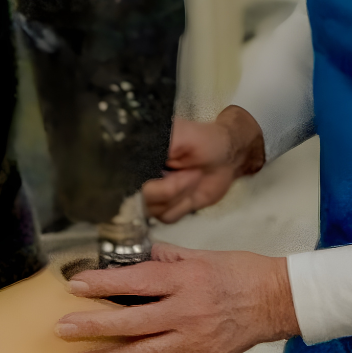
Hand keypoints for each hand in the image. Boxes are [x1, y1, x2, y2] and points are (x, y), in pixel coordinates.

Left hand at [54, 243, 299, 352]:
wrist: (277, 299)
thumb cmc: (239, 271)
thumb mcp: (200, 254)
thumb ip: (164, 257)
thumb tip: (132, 255)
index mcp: (184, 279)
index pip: (136, 281)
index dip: (103, 283)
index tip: (75, 285)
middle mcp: (186, 310)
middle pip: (133, 322)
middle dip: (94, 327)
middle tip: (62, 330)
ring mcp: (194, 338)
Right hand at [142, 107, 265, 222]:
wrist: (226, 158)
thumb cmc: (203, 141)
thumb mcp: (180, 134)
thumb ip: (156, 146)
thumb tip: (134, 156)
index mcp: (137, 156)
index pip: (124, 176)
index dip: (148, 178)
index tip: (171, 169)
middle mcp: (139, 176)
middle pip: (140, 196)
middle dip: (171, 187)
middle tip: (192, 171)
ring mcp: (151, 194)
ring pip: (153, 209)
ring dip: (180, 195)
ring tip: (194, 176)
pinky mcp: (165, 208)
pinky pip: (165, 218)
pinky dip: (182, 205)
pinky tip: (192, 190)